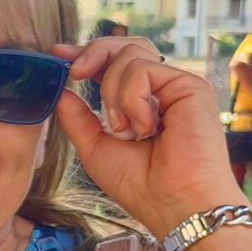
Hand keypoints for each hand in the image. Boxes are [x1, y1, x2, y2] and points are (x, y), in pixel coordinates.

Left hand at [51, 37, 243, 235]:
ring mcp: (178, 87)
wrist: (173, 204)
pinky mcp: (192, 86)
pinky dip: (131, 98)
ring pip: (131, 55)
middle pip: (127, 46)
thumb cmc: (140, 185)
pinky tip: (143, 127)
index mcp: (142, 103)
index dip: (88, 53)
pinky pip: (144, 70)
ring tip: (123, 128)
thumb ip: (78, 118)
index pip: (116, 63)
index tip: (59, 54)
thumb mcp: (95, 147)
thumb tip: (61, 91)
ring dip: (113, 92)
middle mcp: (162, 91)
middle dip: (94, 53)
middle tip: (75, 72)